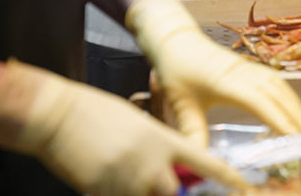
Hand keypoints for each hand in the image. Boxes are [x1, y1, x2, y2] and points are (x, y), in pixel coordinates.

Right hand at [0, 59, 245, 195]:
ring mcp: (127, 182)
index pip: (206, 163)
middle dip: (175, 195)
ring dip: (146, 194)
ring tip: (133, 179)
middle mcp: (151, 164)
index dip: (228, 178)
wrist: (57, 116)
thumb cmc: (97, 113)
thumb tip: (172, 167)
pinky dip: (120, 195)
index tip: (243, 187)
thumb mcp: (138, 122)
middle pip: (177, 195)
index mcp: (163, 140)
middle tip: (168, 185)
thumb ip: (158, 146)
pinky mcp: (103, 193)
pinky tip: (110, 184)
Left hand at [127, 0, 300, 145]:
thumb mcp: (181, 105)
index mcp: (229, 82)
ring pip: (284, 90)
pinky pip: (279, 84)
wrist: (176, 39)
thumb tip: (199, 164)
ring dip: (299, 111)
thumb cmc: (178, 70)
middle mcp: (246, 73)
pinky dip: (291, 100)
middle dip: (300, 123)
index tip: (298, 141)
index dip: (282, 122)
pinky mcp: (252, 68)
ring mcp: (251, 69)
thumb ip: (193, 133)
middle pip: (281, 98)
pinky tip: (295, 114)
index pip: (263, 104)